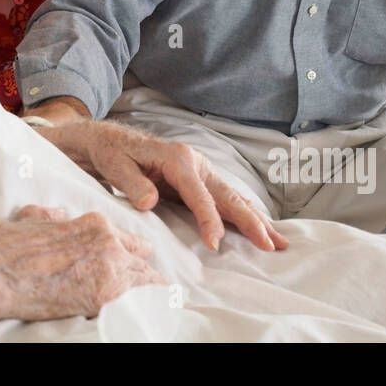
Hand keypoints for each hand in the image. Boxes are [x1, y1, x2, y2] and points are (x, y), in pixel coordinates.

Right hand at [0, 205, 163, 321]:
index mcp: (94, 224)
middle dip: (142, 275)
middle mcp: (109, 244)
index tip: (134, 266)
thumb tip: (57, 215)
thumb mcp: (28, 218)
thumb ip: (47, 216)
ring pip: (146, 283)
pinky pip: (138, 305)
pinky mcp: (103, 299)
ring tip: (151, 308)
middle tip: (145, 290)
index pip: (130, 241)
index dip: (131, 255)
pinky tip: (142, 318)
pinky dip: (141, 310)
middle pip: (143, 262)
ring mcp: (110, 271)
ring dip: (145, 294)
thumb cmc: (4, 246)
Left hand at [39, 119, 287, 252]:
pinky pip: (224, 199)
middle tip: (269, 244)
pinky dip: (244, 213)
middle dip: (250, 220)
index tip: (214, 244)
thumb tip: (149, 201)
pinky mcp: (197, 180)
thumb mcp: (114, 165)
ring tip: (278, 241)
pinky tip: (259, 227)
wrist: (107, 140)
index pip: (199, 194)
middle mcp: (194, 162)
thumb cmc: (111, 152)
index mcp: (177, 158)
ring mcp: (199, 170)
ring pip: (232, 197)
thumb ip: (132, 183)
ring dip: (255, 219)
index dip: (208, 219)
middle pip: (227, 195)